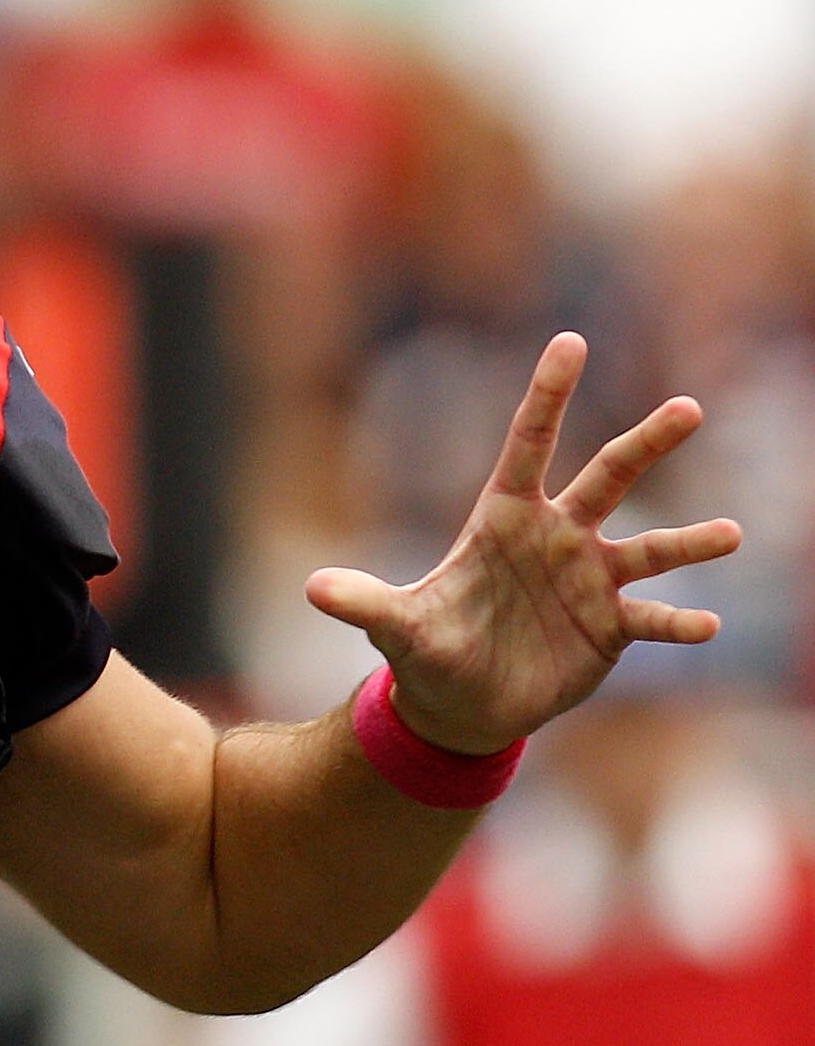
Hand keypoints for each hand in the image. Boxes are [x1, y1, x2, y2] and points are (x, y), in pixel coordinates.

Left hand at [306, 334, 740, 753]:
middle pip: (608, 478)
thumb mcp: (396, 627)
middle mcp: (558, 538)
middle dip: (645, 443)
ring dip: (689, 541)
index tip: (570, 341)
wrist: (462, 704)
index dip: (546, 396)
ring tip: (730, 534)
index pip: (528, 445)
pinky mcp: (611, 629)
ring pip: (650, 549)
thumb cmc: (430, 649)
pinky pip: (652, 620)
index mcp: (505, 519)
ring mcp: (590, 581)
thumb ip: (365, 603)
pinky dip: (678, 622)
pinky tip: (708, 625)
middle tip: (687, 408)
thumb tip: (313, 588)